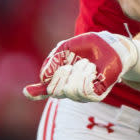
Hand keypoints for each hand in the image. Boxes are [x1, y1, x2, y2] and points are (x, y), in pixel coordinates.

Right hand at [23, 31, 139, 102]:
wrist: (113, 45)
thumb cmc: (90, 45)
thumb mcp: (67, 48)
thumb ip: (53, 61)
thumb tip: (42, 77)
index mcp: (62, 79)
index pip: (47, 89)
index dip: (36, 92)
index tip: (26, 91)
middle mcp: (71, 89)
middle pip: (55, 91)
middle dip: (60, 74)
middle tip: (72, 64)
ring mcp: (84, 94)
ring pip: (69, 91)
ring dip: (76, 73)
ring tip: (86, 64)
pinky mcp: (97, 94)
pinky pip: (84, 91)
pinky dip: (85, 76)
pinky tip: (91, 69)